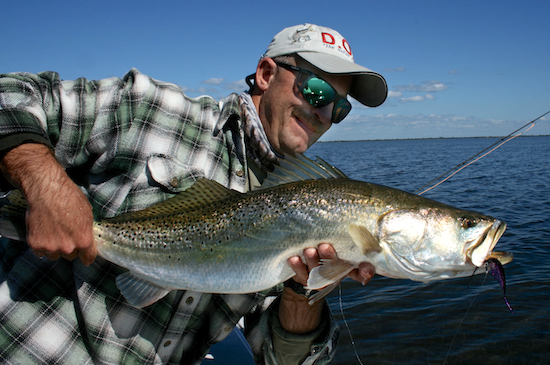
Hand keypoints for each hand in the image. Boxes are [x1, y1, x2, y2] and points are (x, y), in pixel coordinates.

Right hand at [1, 144, 96, 264]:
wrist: (46, 190)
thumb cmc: (69, 198)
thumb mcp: (87, 213)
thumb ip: (87, 231)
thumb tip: (88, 240)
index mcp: (83, 240)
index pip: (88, 258)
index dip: (87, 256)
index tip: (85, 255)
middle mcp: (67, 247)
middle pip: (71, 256)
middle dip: (70, 248)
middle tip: (65, 234)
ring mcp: (50, 247)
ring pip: (55, 255)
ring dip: (55, 248)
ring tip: (53, 231)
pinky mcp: (35, 244)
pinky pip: (40, 252)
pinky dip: (41, 245)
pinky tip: (43, 232)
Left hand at [278, 243, 374, 333]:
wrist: (304, 269)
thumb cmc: (326, 250)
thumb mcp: (337, 245)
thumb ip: (344, 238)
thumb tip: (349, 222)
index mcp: (347, 266)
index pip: (361, 273)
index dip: (365, 272)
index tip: (366, 268)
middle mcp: (334, 273)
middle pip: (335, 268)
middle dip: (330, 258)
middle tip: (325, 247)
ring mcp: (318, 276)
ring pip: (316, 269)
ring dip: (313, 259)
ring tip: (309, 250)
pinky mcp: (303, 277)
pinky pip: (300, 272)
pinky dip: (297, 265)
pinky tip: (293, 258)